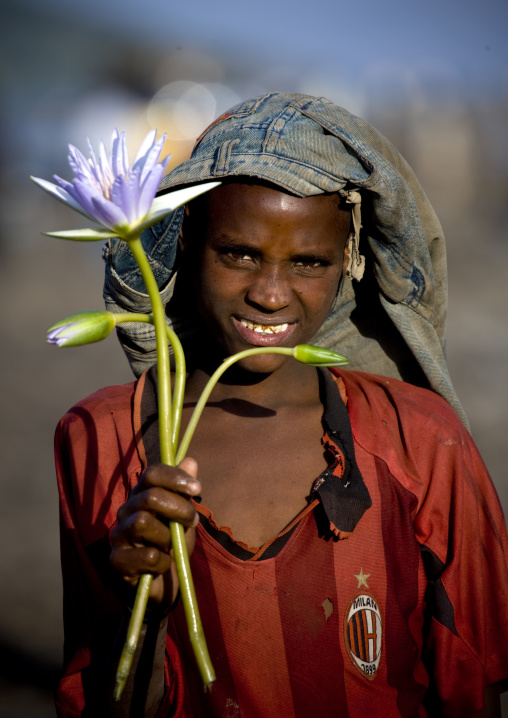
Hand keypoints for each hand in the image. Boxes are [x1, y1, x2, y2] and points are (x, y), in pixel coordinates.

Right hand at [110, 458, 200, 608]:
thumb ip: (186, 491)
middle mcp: (126, 510)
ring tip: (173, 546)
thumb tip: (190, 461)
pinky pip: (147, 556)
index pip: (152, 473)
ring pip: (143, 523)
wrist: (164, 582)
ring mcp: (118, 535)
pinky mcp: (117, 560)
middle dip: (179, 508)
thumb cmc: (173, 544)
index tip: (197, 489)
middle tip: (194, 521)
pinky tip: (163, 564)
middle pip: (150, 497)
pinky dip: (164, 562)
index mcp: (142, 495)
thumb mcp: (185, 516)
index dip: (175, 477)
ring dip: (168, 536)